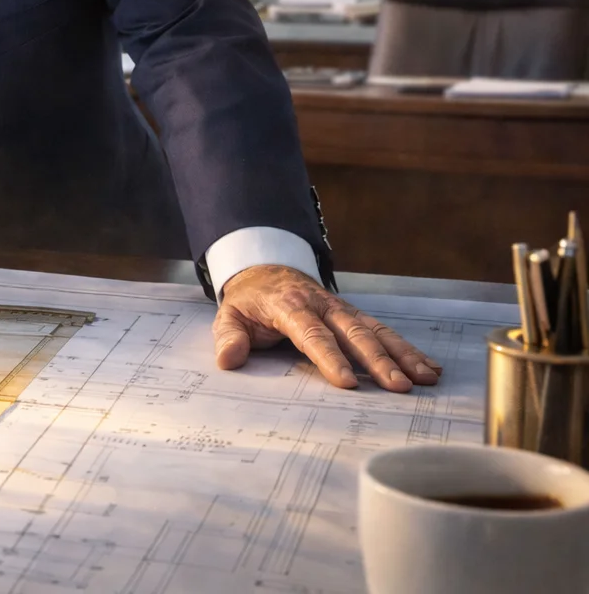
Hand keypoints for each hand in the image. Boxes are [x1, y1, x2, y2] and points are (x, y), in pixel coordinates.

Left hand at [212, 264, 441, 391]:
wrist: (266, 270)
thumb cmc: (250, 301)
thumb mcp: (230, 314)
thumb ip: (229, 337)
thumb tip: (228, 360)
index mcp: (291, 308)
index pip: (313, 335)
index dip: (330, 358)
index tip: (348, 382)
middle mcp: (323, 306)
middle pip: (354, 334)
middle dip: (379, 361)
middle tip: (400, 387)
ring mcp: (342, 309)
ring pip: (377, 331)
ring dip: (403, 355)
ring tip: (426, 379)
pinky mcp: (355, 315)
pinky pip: (383, 331)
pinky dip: (407, 348)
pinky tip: (429, 366)